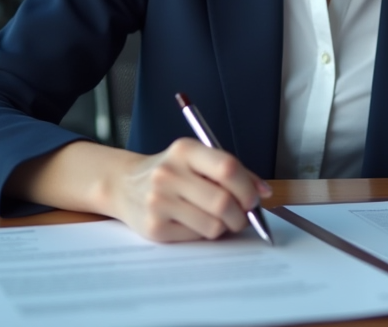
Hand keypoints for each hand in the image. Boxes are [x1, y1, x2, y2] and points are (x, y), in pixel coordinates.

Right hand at [6, 139, 271, 243]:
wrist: (123, 184)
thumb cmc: (171, 171)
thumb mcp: (196, 159)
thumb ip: (231, 171)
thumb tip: (264, 192)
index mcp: (185, 150)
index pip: (228, 168)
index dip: (248, 187)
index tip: (254, 198)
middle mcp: (169, 174)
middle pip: (223, 202)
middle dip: (242, 215)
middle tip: (242, 216)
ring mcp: (159, 202)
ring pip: (213, 225)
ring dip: (224, 227)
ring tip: (218, 219)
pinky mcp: (154, 227)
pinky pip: (196, 237)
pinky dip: (204, 234)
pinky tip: (194, 222)